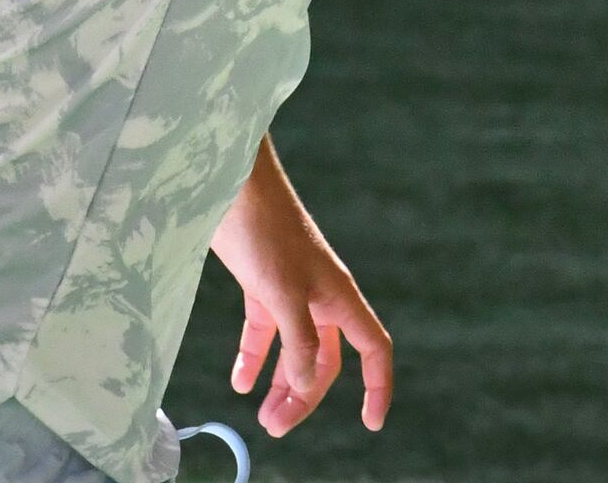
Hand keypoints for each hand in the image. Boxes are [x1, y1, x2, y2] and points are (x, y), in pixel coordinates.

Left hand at [211, 160, 392, 439]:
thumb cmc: (263, 228)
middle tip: (276, 426)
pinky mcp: (260, 283)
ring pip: (294, 349)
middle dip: (306, 396)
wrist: (230, 181)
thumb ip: (296, 340)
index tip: (370, 423)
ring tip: (262, 416)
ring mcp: (289, 290)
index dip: (377, 385)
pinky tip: (239, 381)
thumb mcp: (281, 291)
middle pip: (325, 360)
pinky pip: (263, 331)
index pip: (372, 349)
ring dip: (280, 383)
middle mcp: (319, 296)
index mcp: (338, 296)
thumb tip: (303, 386)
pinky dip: (253, 357)